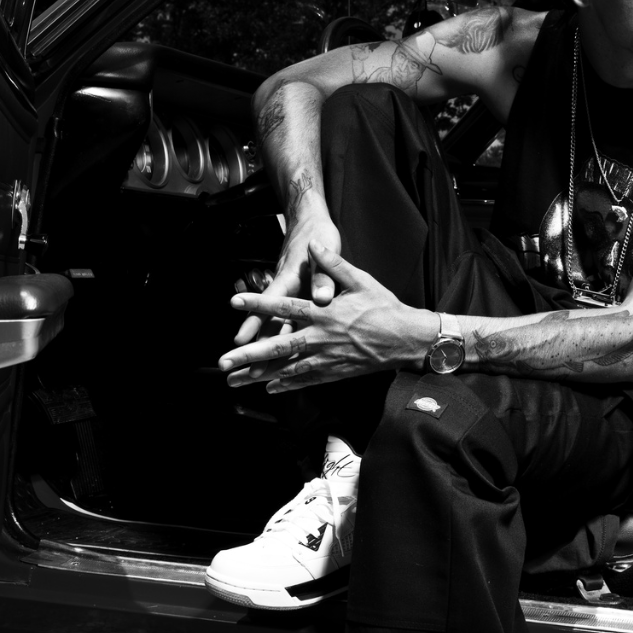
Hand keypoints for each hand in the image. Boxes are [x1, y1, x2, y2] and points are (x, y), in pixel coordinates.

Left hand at [220, 240, 434, 392]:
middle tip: (224, 361)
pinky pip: (306, 380)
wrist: (408, 339)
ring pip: (287, 368)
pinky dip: (287, 384)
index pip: (285, 307)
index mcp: (325, 313)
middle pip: (278, 346)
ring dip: (260, 375)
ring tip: (235, 380)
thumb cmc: (385, 307)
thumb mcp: (361, 280)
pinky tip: (269, 387)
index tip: (235, 302)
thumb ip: (334, 265)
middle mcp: (321, 338)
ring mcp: (327, 358)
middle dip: (249, 354)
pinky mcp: (335, 372)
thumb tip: (314, 245)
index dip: (259, 304)